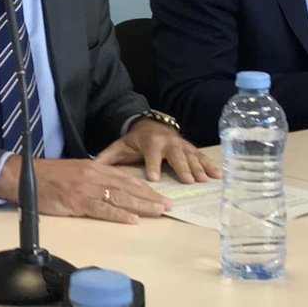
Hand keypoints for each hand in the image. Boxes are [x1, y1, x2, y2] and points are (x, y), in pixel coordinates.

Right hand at [0, 156, 170, 224]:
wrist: (24, 176)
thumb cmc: (49, 176)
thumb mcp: (76, 172)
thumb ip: (94, 179)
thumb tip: (112, 190)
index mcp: (95, 168)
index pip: (125, 178)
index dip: (144, 188)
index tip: (159, 196)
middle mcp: (94, 176)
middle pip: (127, 187)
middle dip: (149, 197)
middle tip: (168, 206)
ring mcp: (86, 189)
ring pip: (120, 198)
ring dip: (141, 206)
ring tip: (158, 212)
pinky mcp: (77, 201)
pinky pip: (102, 209)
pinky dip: (119, 215)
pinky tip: (133, 220)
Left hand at [96, 119, 220, 182]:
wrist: (151, 126)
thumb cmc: (135, 141)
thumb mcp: (120, 146)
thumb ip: (107, 157)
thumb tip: (90, 166)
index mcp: (149, 142)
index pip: (151, 154)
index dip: (152, 165)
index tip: (154, 178)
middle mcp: (168, 142)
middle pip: (175, 156)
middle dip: (181, 167)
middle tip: (187, 181)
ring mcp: (181, 145)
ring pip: (190, 157)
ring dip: (198, 168)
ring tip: (204, 180)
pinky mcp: (191, 149)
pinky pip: (201, 157)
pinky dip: (210, 165)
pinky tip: (217, 175)